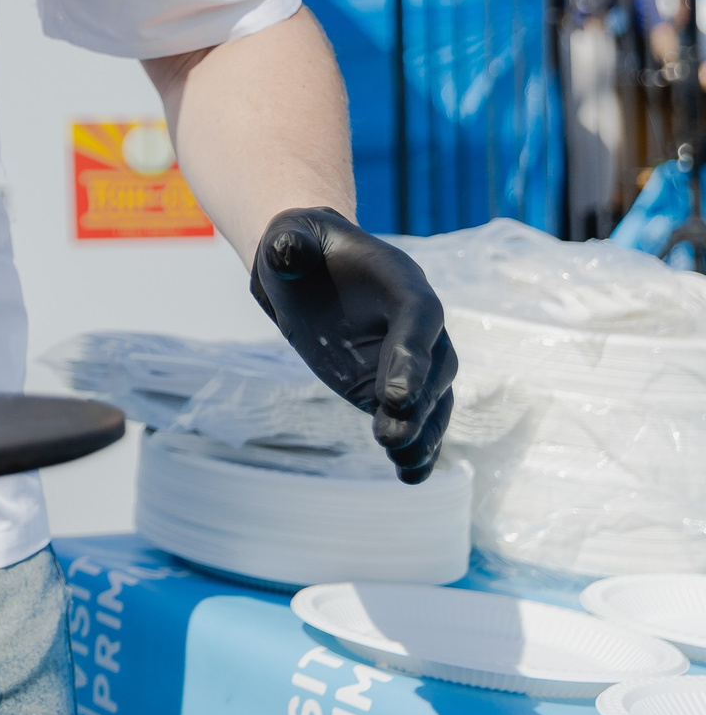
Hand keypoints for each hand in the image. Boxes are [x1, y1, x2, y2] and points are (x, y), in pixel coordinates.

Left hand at [251, 206, 458, 482]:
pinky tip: (410, 474)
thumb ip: (290, 246)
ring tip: (404, 461)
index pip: (419, 320)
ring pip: (433, 400)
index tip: (395, 397)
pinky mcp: (393, 386)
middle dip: (416, 405)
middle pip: (432, 368)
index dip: (412, 358)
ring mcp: (411, 360)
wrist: (309, 269)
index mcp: (403, 284)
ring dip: (423, 433)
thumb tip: (281, 251)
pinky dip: (418, 445)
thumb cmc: (301, 249)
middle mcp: (420, 325)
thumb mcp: (290, 240)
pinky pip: (416, 417)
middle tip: (390, 437)